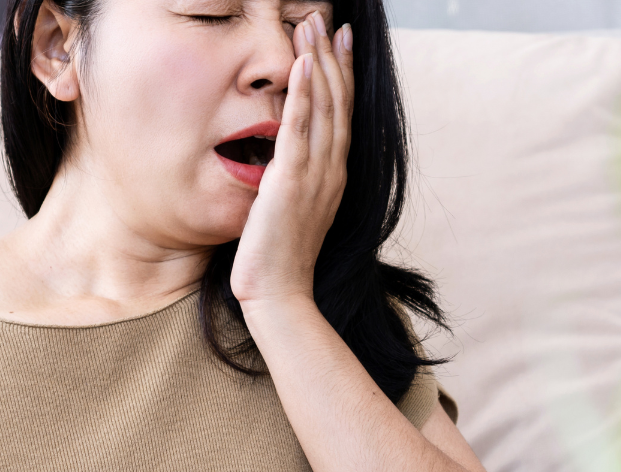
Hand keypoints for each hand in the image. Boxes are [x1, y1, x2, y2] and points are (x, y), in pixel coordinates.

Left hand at [230, 12, 354, 304]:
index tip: (339, 41)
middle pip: (337, 101)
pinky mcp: (291, 183)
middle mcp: (331, 170)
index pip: (341, 113)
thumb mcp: (291, 210)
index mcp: (333, 175)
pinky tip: (303, 65)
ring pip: (323, 107)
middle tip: (327, 20)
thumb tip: (285, 161)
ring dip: (318, 62)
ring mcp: (315, 176)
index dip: (342, 74)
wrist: (279, 296)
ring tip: (313, 26)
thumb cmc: (279, 259)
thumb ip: (293, 180)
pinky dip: (304, 95)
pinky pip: (300, 130)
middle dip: (332, 56)